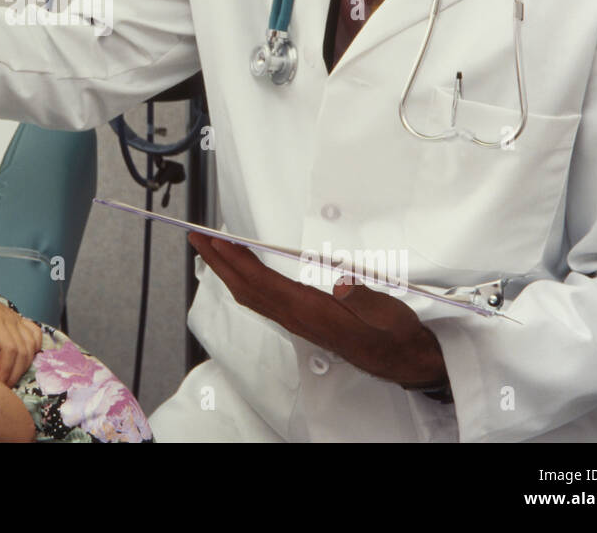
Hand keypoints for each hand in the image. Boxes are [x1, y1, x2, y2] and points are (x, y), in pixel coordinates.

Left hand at [0, 287, 42, 386]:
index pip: (9, 348)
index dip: (6, 370)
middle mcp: (8, 318)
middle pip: (23, 350)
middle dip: (15, 373)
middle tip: (2, 388)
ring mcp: (15, 318)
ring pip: (31, 345)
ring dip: (24, 365)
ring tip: (10, 378)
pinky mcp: (17, 319)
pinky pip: (35, 334)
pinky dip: (34, 349)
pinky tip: (24, 361)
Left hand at [189, 233, 447, 389]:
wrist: (400, 359)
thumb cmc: (392, 332)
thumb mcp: (387, 313)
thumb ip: (365, 299)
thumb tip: (344, 284)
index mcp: (311, 310)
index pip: (263, 282)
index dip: (237, 261)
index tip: (217, 240)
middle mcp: (296, 316)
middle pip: (246, 287)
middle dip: (218, 262)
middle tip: (196, 237)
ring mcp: (295, 320)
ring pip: (250, 295)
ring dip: (226, 271)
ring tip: (210, 249)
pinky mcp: (300, 320)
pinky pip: (260, 300)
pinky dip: (242, 282)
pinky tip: (240, 273)